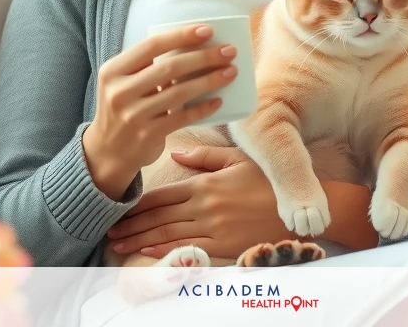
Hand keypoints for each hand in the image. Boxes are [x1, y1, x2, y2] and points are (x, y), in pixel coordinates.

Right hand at [81, 25, 239, 199]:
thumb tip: (190, 45)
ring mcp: (133, 115)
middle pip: (169, 67)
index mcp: (113, 71)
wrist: (107, 152)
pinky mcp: (147, 135)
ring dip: (209, 80)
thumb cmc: (122, 109)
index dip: (181, 36)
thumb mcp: (122, 83)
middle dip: (204, 57)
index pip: (152, 46)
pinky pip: (182, 118)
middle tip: (228, 51)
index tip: (207, 30)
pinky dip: (203, 108)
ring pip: (179, 92)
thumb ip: (145, 66)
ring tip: (230, 72)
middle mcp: (120, 92)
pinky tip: (219, 101)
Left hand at [105, 145, 293, 258]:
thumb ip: (204, 158)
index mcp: (205, 184)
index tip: (117, 208)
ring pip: (169, 236)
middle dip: (132, 226)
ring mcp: (214, 229)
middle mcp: (205, 207)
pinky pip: (189, 250)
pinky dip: (166, 253)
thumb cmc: (268, 181)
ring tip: (120, 245)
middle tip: (108, 231)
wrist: (299, 206)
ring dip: (141, 241)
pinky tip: (148, 254)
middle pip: (159, 218)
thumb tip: (174, 153)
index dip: (137, 204)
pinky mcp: (225, 246)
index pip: (162, 195)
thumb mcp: (237, 159)